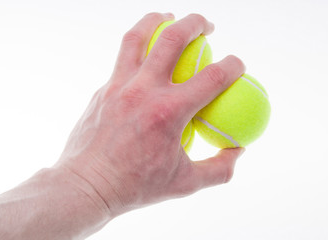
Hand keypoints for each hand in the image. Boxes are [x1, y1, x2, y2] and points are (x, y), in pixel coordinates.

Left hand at [55, 12, 244, 217]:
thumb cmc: (137, 186)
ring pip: (138, 37)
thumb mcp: (186, 183)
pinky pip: (122, 61)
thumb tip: (238, 150)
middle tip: (208, 25)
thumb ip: (219, 168)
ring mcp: (118, 86)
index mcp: (169, 112)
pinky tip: (146, 58)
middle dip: (196, 23)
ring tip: (168, 16)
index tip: (238, 65)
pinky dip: (138, 51)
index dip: (233, 66)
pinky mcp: (103, 90)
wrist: (89, 185)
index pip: (212, 78)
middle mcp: (143, 90)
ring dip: (156, 20)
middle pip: (173, 39)